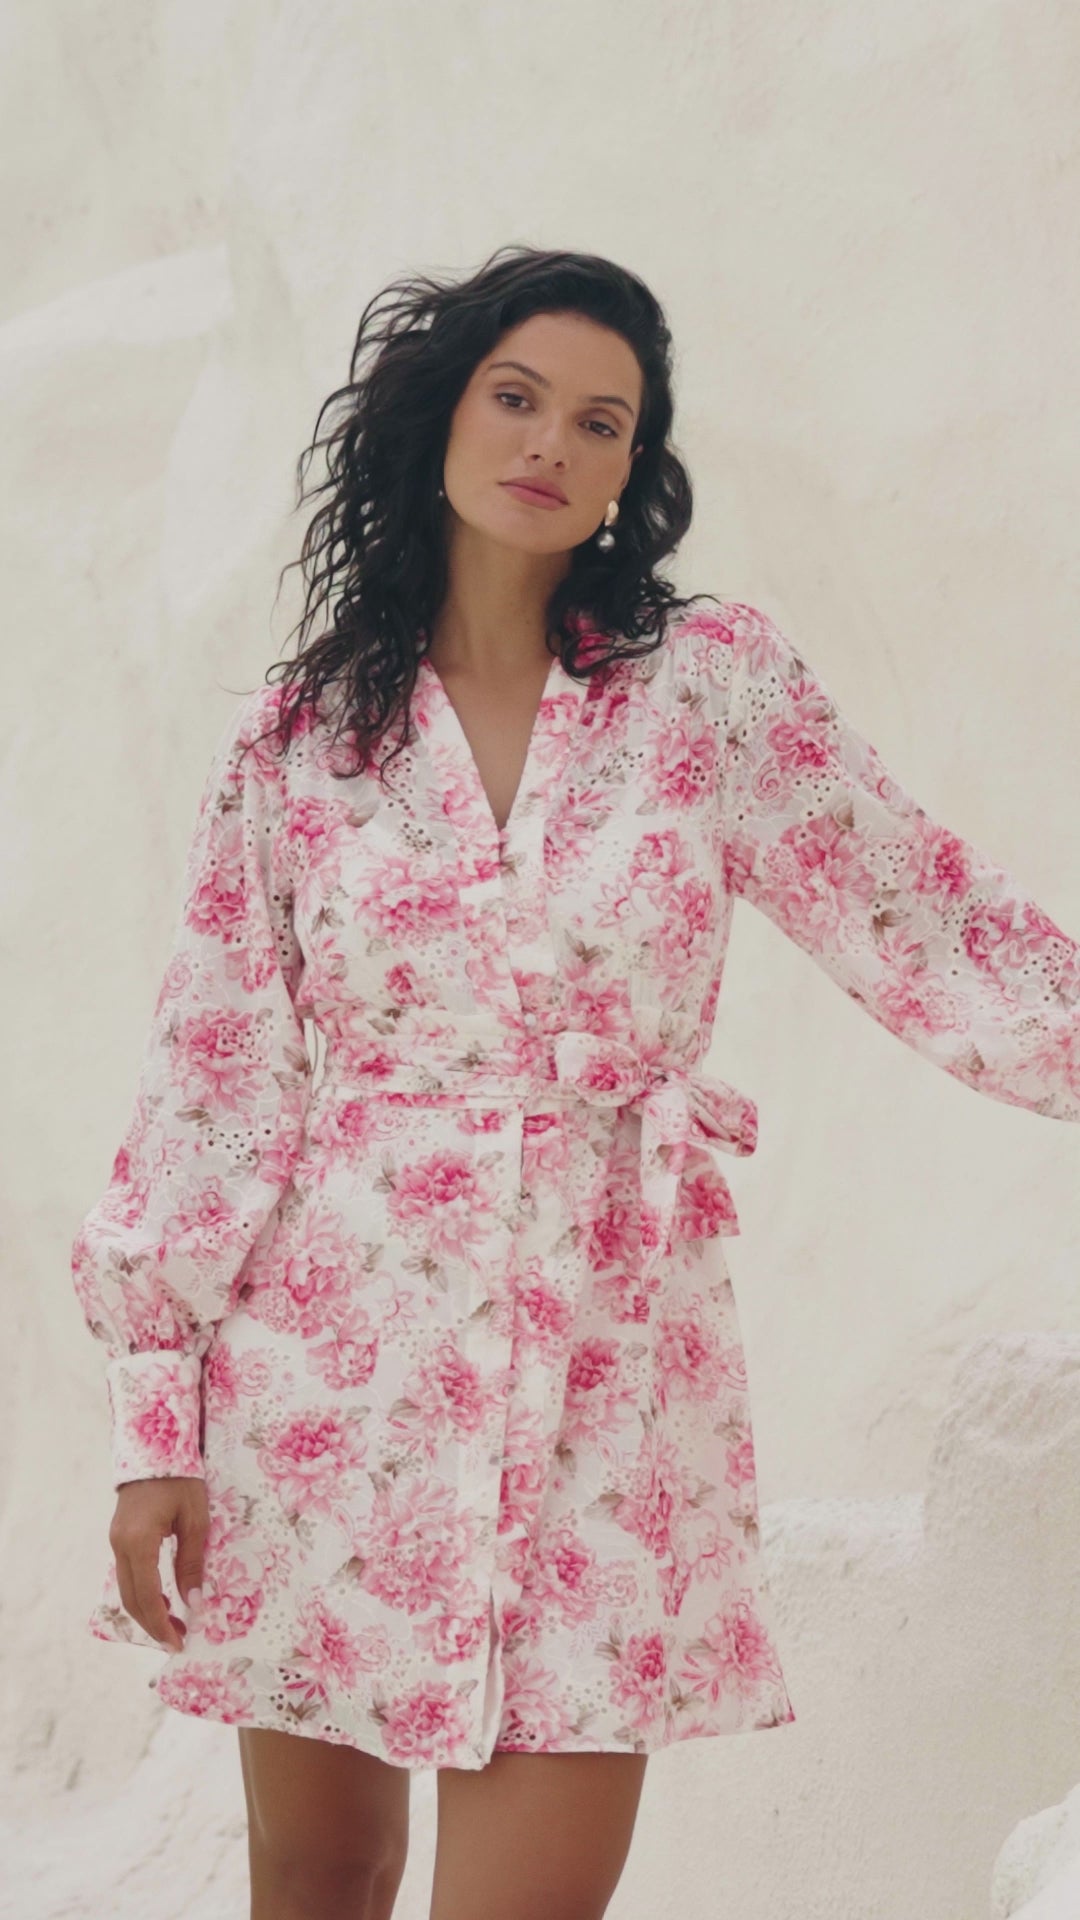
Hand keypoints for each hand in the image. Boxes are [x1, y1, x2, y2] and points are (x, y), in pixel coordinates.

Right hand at [108, 1476, 208, 1651]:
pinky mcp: (120, 1537)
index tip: (178, 1642)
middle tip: (178, 1640)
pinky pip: (128, 1575)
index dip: (161, 1624)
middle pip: (132, 1599)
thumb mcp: (195, 1520)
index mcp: (139, 1542)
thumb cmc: (181, 1479)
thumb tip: (195, 1603)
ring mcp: (116, 1541)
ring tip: (173, 1625)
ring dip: (147, 1612)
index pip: (147, 1597)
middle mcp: (121, 1546)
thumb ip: (192, 1563)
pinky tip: (162, 1600)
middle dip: (153, 1624)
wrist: (156, 1446)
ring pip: (127, 1589)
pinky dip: (143, 1594)